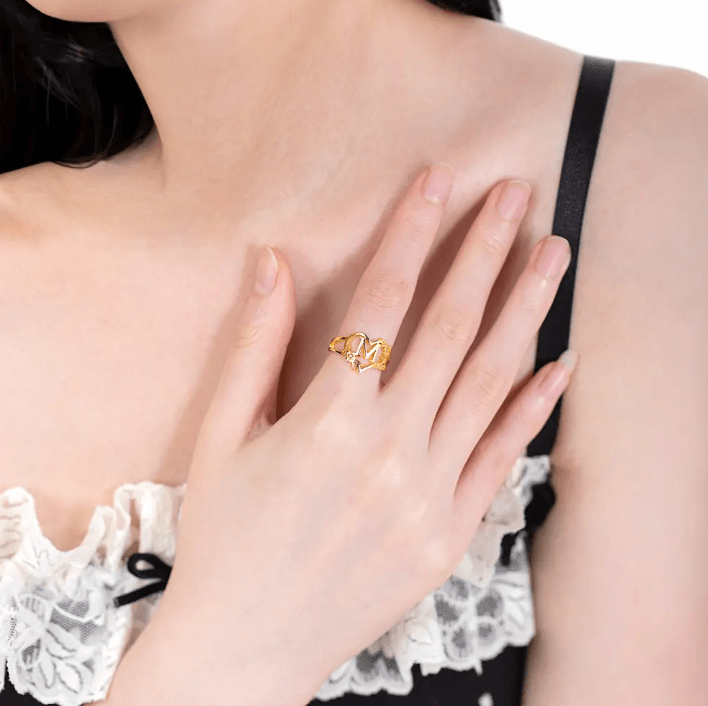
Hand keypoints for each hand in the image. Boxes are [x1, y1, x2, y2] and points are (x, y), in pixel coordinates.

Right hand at [111, 165, 574, 705]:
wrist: (248, 644)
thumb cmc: (226, 537)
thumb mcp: (222, 436)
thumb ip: (255, 345)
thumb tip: (270, 263)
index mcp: (328, 420)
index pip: (382, 302)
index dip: (411, 232)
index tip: (438, 182)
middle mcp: (388, 451)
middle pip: (451, 328)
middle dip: (486, 251)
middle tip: (517, 194)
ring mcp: (428, 495)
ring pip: (490, 383)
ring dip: (525, 311)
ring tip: (553, 255)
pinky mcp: (448, 534)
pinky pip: (501, 457)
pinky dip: (532, 407)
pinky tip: (560, 362)